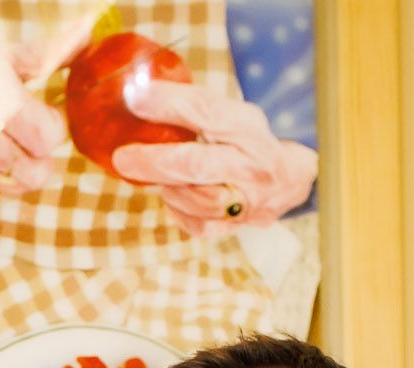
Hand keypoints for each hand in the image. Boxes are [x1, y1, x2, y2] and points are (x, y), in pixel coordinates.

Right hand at [0, 25, 77, 193]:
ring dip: (23, 164)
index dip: (54, 123)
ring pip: (17, 184)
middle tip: (31, 128)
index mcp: (2, 105)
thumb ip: (46, 54)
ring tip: (11, 138)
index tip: (44, 109)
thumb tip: (87, 34)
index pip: (52, 137)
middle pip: (40, 169)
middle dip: (42, 150)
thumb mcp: (0, 51)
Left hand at [111, 83, 318, 234]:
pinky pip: (200, 225)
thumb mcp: (233, 115)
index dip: (170, 104)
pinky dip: (178, 211)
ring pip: (197, 200)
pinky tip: (170, 196)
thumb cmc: (248, 142)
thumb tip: (138, 95)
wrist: (290, 181)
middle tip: (123, 158)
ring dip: (167, 187)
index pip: (206, 111)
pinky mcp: (239, 226)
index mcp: (248, 128)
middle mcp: (252, 164)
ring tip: (149, 175)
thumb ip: (195, 109)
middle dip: (156, 161)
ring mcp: (248, 200)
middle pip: (198, 164)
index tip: (136, 98)